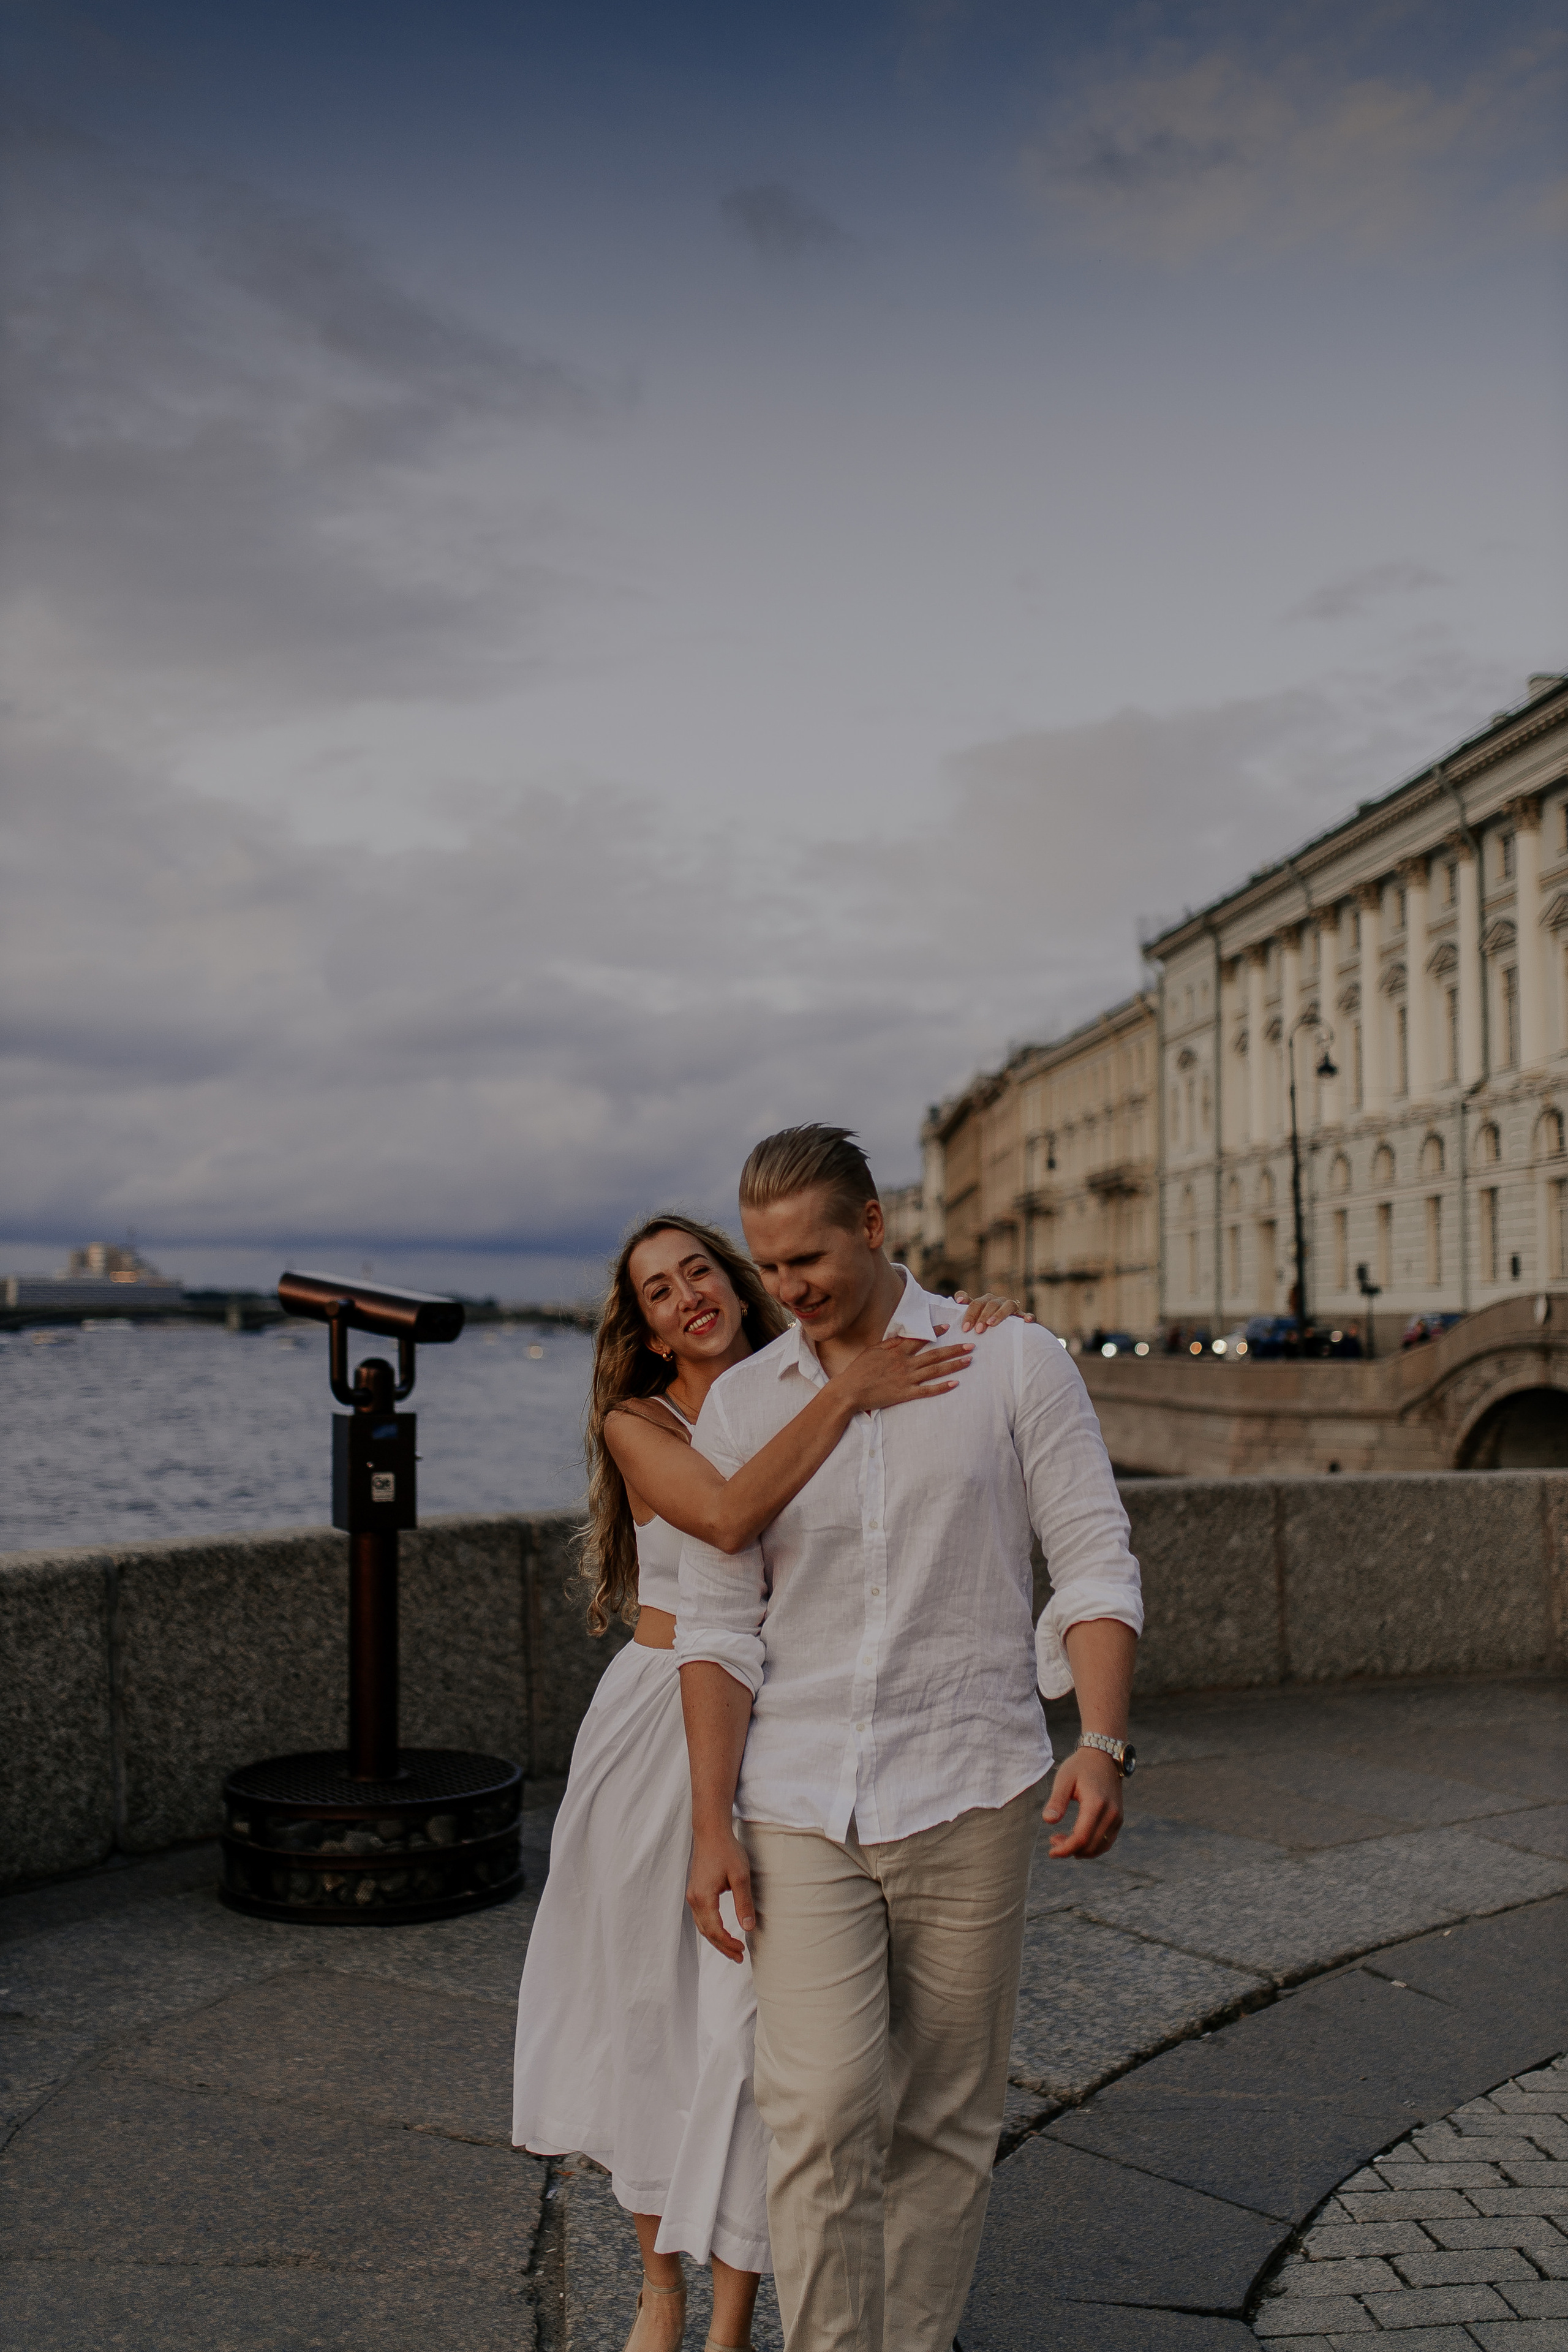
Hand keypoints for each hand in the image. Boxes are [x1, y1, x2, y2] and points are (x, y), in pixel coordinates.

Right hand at [687, 1824, 755, 1961]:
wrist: (711, 1832)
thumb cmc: (726, 1851)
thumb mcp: (740, 1876)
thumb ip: (743, 1903)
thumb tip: (748, 1928)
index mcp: (704, 1898)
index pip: (715, 1930)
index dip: (728, 1944)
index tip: (742, 1951)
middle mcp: (694, 1899)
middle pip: (707, 1932)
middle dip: (723, 1947)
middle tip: (739, 1957)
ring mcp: (693, 1895)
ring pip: (702, 1926)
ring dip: (716, 1940)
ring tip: (732, 1949)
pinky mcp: (695, 1891)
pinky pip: (701, 1917)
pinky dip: (711, 1929)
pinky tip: (721, 1932)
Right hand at [833, 1334, 973, 1413]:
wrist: (849, 1391)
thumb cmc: (859, 1370)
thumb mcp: (872, 1350)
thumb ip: (890, 1343)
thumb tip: (904, 1334)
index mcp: (896, 1351)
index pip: (920, 1338)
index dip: (935, 1332)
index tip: (948, 1327)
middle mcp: (904, 1363)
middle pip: (934, 1354)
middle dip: (954, 1349)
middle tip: (971, 1345)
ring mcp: (906, 1379)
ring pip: (935, 1371)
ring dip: (954, 1365)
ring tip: (968, 1360)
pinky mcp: (905, 1394)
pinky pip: (927, 1390)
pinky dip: (941, 1387)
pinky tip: (954, 1384)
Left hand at [953, 1289, 1035, 1329]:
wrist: (1006, 1332)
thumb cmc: (985, 1325)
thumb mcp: (974, 1318)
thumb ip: (964, 1309)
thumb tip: (958, 1299)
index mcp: (984, 1301)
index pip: (975, 1303)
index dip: (969, 1313)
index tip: (965, 1328)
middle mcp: (997, 1301)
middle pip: (990, 1304)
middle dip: (983, 1316)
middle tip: (978, 1330)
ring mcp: (1011, 1307)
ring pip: (1008, 1305)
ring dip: (1000, 1314)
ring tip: (992, 1324)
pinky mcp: (1022, 1316)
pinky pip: (1026, 1314)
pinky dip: (1027, 1316)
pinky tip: (1027, 1320)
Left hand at [1041, 1749, 1123, 1858]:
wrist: (1104, 1755)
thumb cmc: (1080, 1766)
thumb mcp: (1064, 1779)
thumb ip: (1057, 1800)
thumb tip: (1048, 1821)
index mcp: (1096, 1804)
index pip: (1081, 1838)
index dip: (1065, 1849)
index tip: (1051, 1852)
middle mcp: (1111, 1813)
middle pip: (1090, 1846)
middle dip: (1070, 1850)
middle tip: (1053, 1840)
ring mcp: (1117, 1817)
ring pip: (1100, 1847)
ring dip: (1081, 1851)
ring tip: (1063, 1840)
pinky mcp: (1118, 1819)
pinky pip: (1107, 1842)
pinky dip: (1092, 1847)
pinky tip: (1077, 1840)